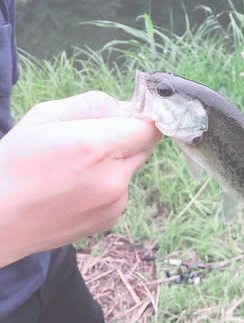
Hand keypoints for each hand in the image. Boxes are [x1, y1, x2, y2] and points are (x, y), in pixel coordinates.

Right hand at [0, 91, 161, 266]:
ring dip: (114, 162)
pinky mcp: (110, 218)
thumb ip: (93, 104)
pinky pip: (121, 190)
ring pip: (130, 168)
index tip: (128, 115)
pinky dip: (107, 183)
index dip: (142, 117)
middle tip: (89, 139)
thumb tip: (126, 108)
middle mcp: (113, 179)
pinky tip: (75, 188)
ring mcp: (114, 203)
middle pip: (143, 146)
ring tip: (74, 168)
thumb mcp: (45, 117)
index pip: (150, 127)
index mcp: (97, 148)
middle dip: (125, 136)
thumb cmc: (14, 165)